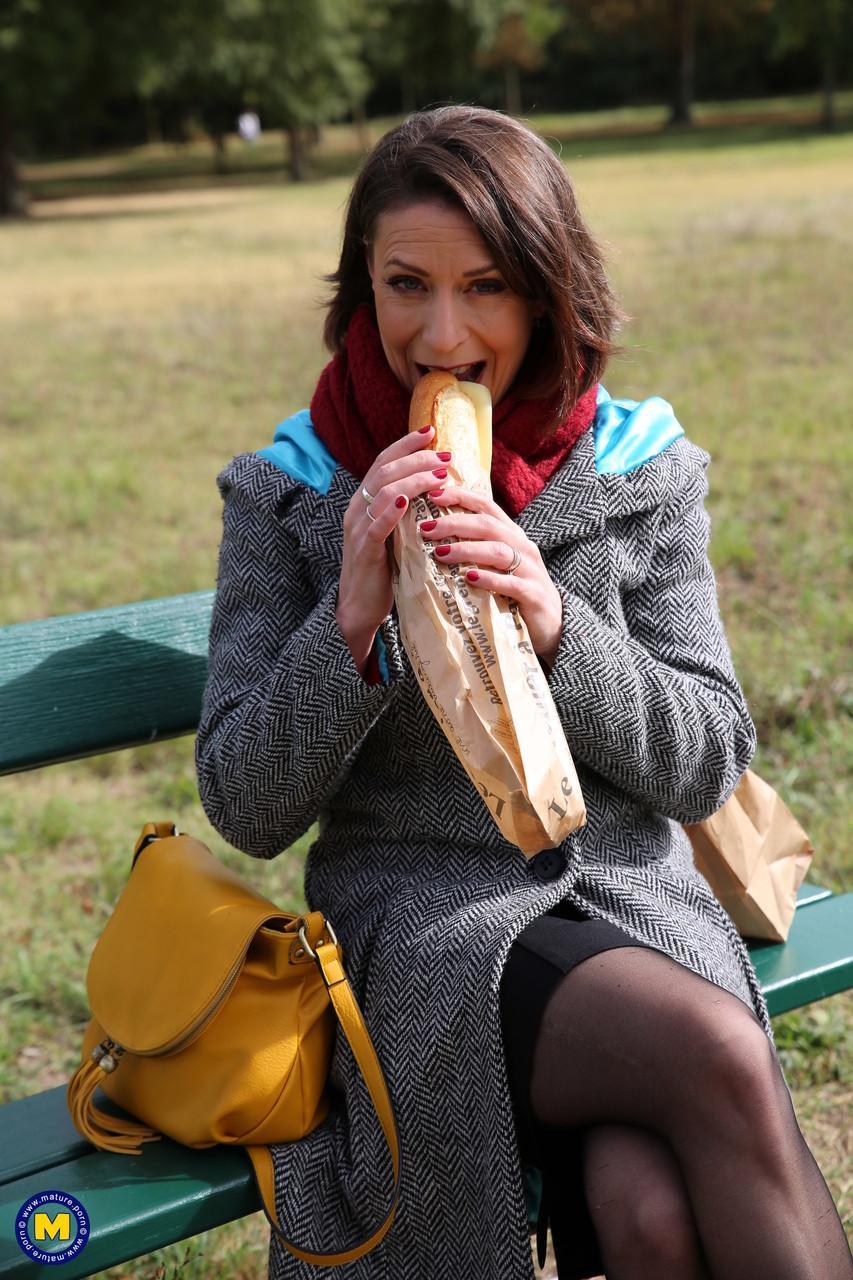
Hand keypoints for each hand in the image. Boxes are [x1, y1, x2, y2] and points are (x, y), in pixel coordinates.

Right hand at [336, 424, 452, 667]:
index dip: (406, 444)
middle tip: (445, 455)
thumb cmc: (384, 570)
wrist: (361, 607)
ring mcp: (359, 528)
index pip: (384, 461)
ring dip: (414, 479)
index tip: (431, 431)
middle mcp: (357, 509)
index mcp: (365, 501)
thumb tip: (438, 487)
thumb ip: (407, 511)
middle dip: (417, 458)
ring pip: (384, 492)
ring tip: (439, 475)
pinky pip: (377, 525)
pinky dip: (393, 510)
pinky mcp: (365, 550)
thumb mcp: (396, 533)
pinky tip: (409, 501)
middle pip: (386, 470)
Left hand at [417, 485, 562, 666]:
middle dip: (455, 523)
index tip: (433, 495)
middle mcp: (523, 546)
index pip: (487, 505)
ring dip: (467, 550)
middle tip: (426, 529)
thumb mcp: (498, 566)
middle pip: (488, 525)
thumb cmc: (517, 592)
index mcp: (512, 535)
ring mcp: (530, 570)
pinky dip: (489, 579)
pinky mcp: (534, 594)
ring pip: (498, 551)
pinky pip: (511, 583)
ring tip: (440, 554)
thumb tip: (433, 540)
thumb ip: (475, 549)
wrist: (553, 625)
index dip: (461, 496)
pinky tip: (469, 579)